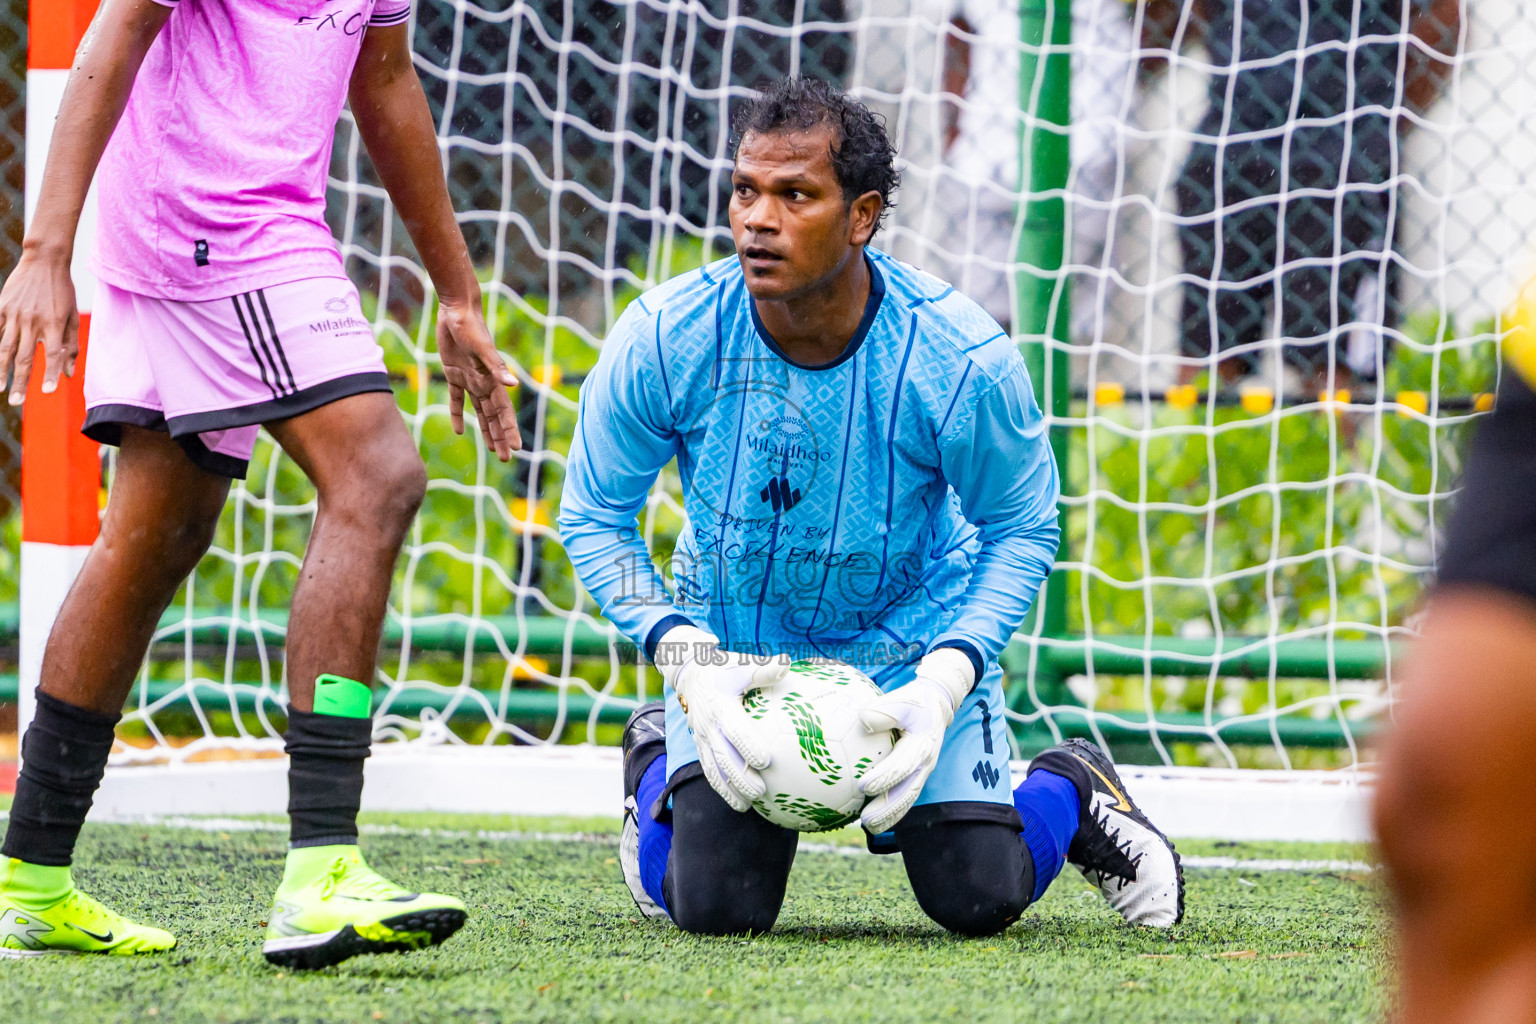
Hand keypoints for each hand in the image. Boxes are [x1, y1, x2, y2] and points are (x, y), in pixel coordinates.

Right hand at [0, 244, 79, 406]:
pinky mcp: (3, 307)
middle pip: (26, 358)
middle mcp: (34, 321)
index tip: (48, 392)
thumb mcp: (72, 317)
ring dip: (3, 370)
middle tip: (16, 402)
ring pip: (6, 348)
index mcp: (54, 324)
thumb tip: (69, 374)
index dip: (50, 374)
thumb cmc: (62, 292)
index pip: (53, 355)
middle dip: (21, 381)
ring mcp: (16, 314)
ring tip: (1, 388)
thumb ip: (71, 346)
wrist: (44, 262)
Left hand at [435, 295, 519, 460]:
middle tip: (506, 458)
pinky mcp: (453, 373)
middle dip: (500, 437)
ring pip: (479, 411)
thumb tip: (514, 386)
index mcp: (492, 379)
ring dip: (485, 430)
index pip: (503, 411)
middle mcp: (483, 382)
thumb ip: (497, 367)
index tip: (516, 449)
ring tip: (491, 450)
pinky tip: (459, 431)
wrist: (456, 308)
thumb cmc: (471, 325)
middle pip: (494, 416)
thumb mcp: (483, 347)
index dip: (509, 430)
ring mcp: (469, 379)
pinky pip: (456, 399)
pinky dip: (457, 414)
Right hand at [657, 625, 789, 811]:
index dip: (748, 746)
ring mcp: (701, 738)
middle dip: (740, 776)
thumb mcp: (740, 665)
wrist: (690, 674)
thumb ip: (762, 670)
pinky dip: (721, 788)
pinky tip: (738, 803)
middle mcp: (708, 726)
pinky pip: (709, 770)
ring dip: (729, 788)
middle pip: (723, 756)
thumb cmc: (723, 669)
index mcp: (719, 706)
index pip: (734, 730)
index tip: (766, 760)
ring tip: (747, 806)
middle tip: (761, 791)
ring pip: (713, 769)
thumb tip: (786, 664)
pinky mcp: (700, 746)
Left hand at [857, 647, 975, 833]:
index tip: (863, 785)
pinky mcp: (917, 775)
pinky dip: (892, 810)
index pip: (902, 765)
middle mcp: (925, 763)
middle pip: (907, 792)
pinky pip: (906, 796)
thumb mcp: (903, 699)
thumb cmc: (915, 701)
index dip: (884, 777)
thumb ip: (885, 710)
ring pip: (907, 799)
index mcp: (921, 745)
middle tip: (866, 820)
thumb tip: (864, 720)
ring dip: (889, 815)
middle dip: (887, 809)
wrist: (937, 705)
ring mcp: (923, 772)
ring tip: (868, 827)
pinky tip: (873, 818)